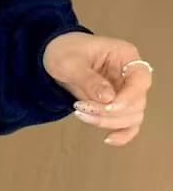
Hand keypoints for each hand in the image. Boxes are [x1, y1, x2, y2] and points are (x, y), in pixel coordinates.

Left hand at [43, 32, 153, 146]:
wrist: (51, 56)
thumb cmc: (63, 51)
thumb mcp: (71, 62)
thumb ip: (89, 79)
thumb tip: (109, 99)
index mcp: (125, 56)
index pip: (140, 79)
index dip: (129, 97)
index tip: (108, 106)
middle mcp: (130, 75)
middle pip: (137, 102)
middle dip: (110, 112)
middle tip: (82, 108)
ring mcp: (125, 92)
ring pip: (132, 116)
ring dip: (107, 121)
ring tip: (80, 114)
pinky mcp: (117, 106)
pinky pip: (128, 124)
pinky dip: (121, 134)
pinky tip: (108, 139)